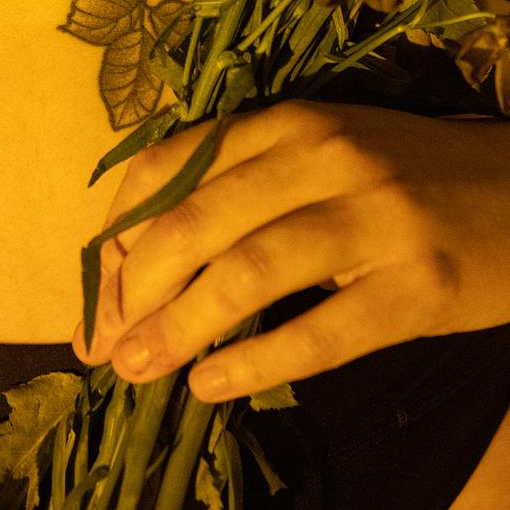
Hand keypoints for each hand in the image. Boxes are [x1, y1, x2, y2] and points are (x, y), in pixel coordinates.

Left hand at [72, 100, 509, 401]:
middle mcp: (323, 156)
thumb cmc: (401, 178)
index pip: (168, 167)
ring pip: (246, 275)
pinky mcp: (418, 287)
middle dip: (132, 290)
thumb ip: (237, 183)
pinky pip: (318, 335)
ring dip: (178, 330)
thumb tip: (135, 256)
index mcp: (287, 121)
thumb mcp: (317, 154)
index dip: (115, 234)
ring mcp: (374, 219)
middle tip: (103, 347)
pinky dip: (253, 364)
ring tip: (137, 371)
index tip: (91, 293)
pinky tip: (210, 388)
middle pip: (195, 222)